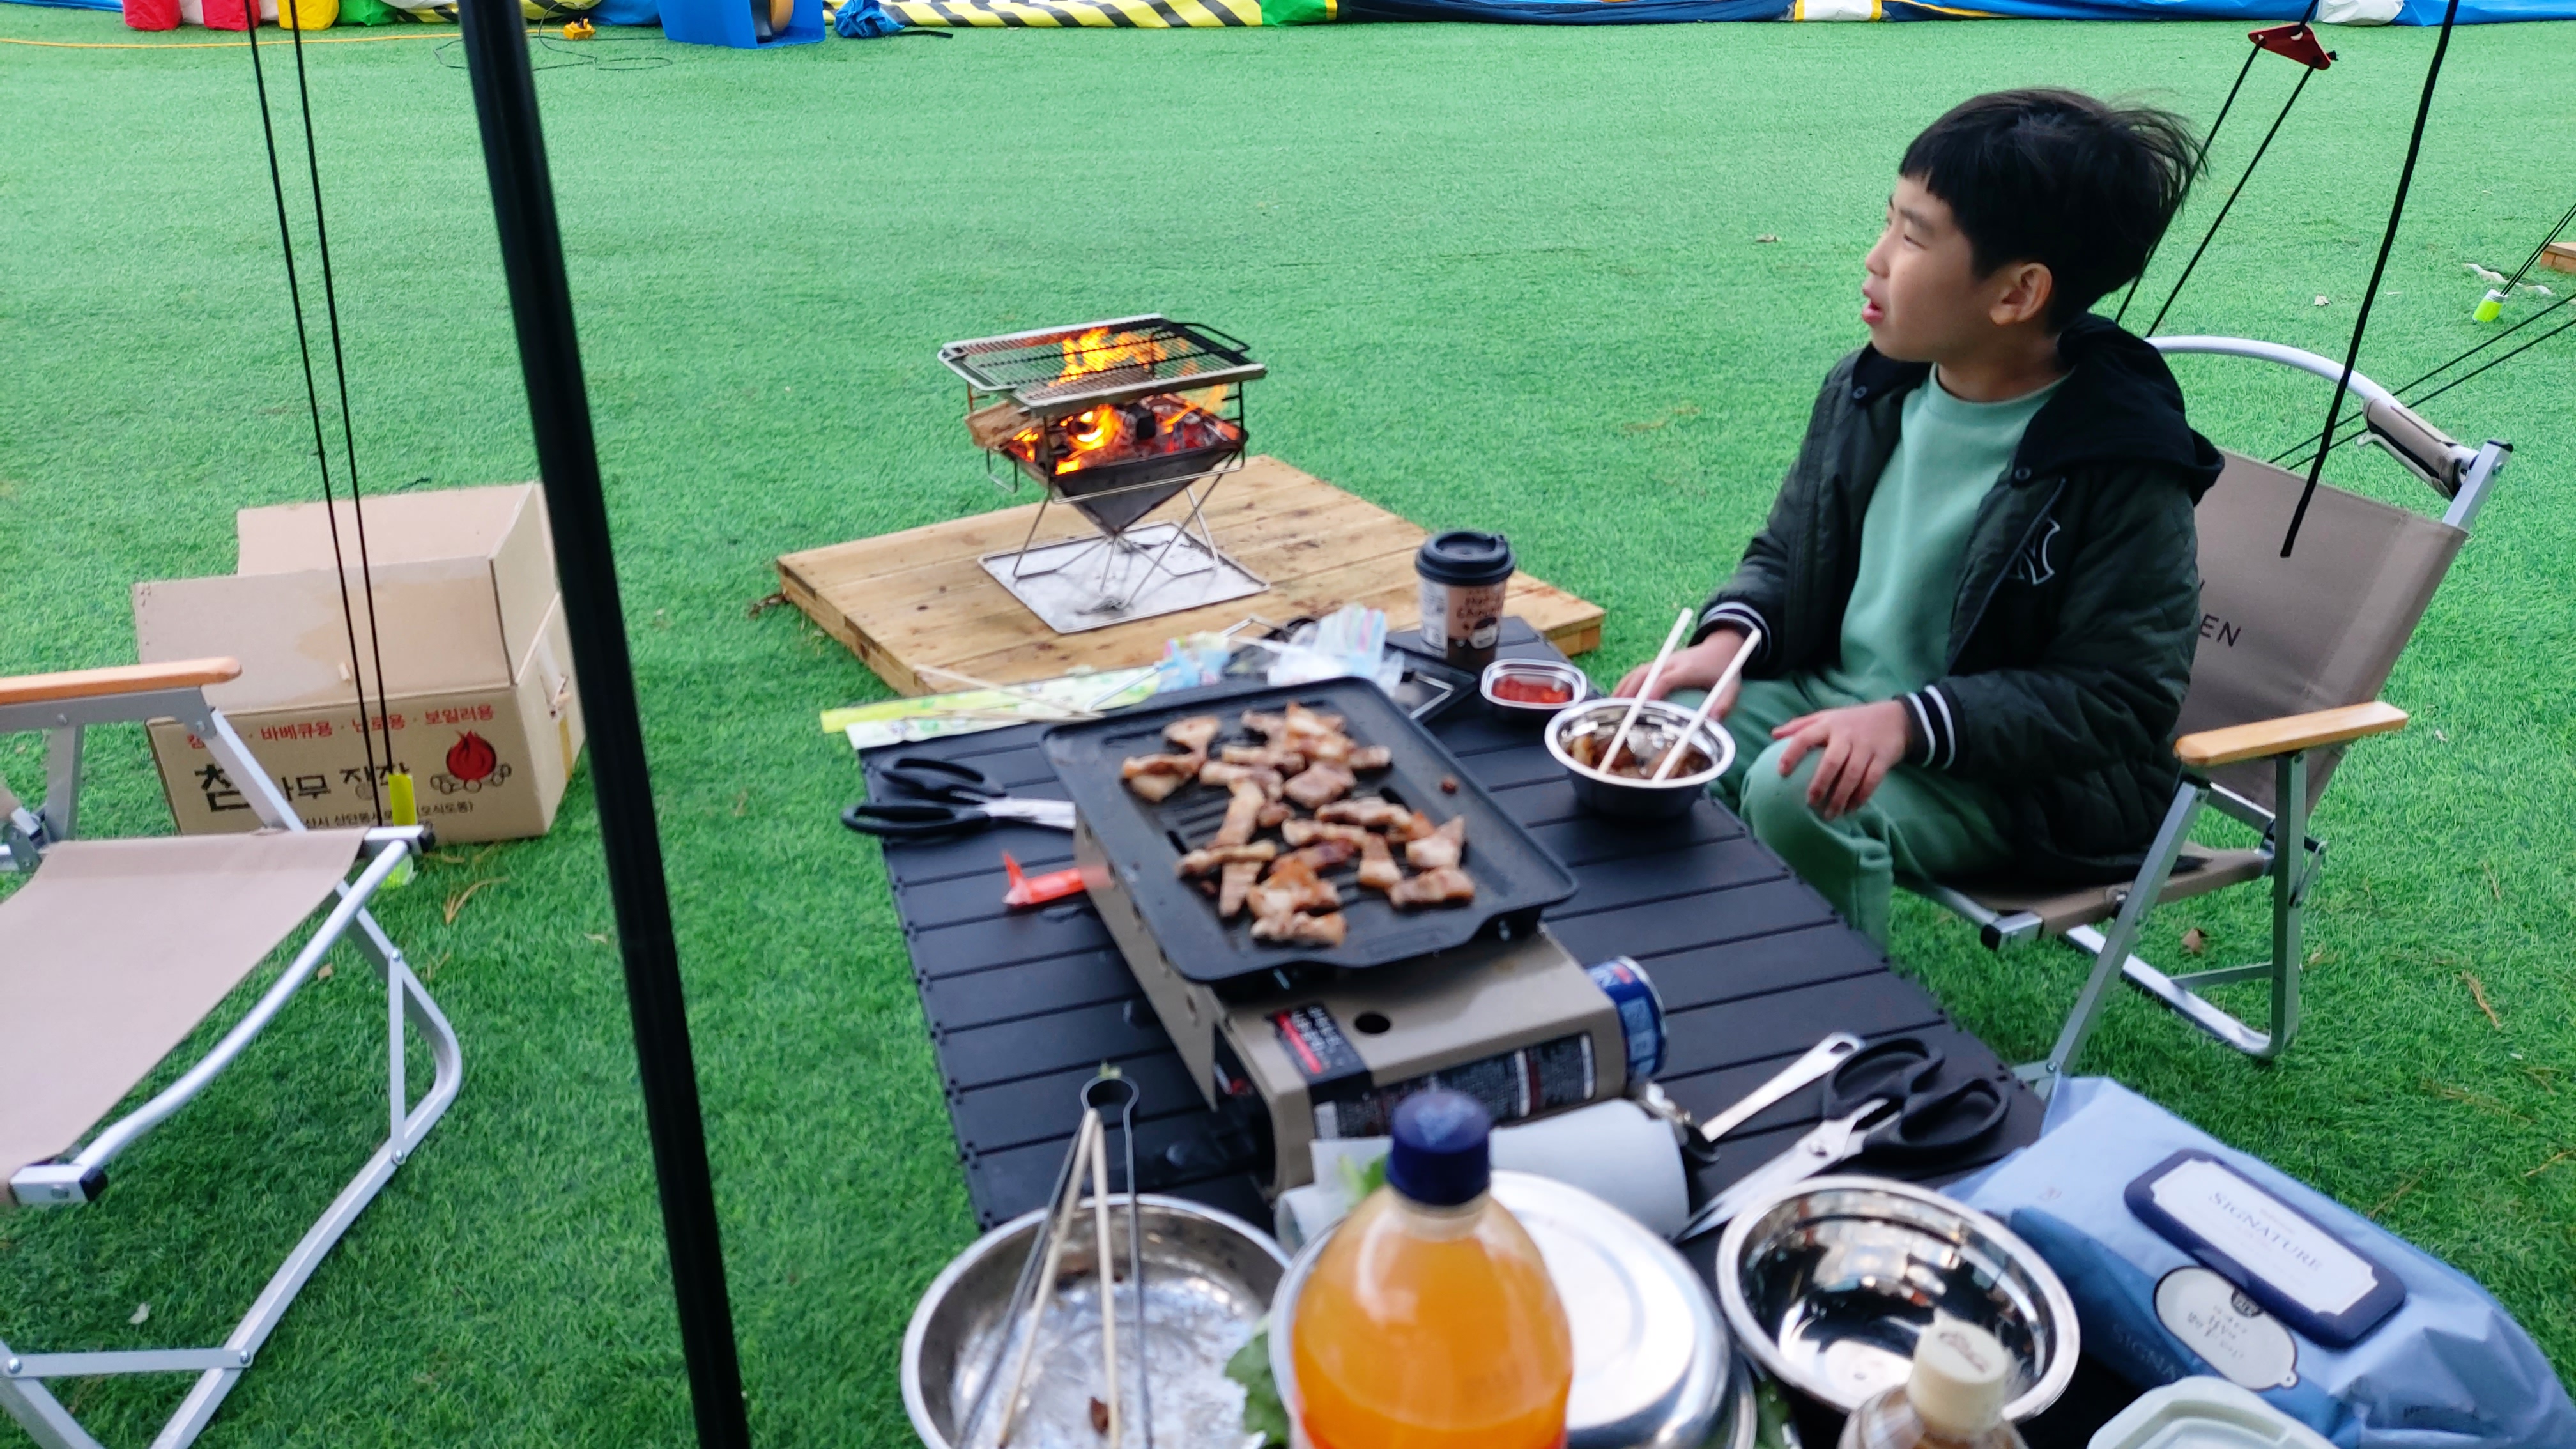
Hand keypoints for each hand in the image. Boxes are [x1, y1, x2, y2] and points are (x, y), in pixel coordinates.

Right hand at [1614, 629, 1748, 715]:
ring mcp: (1662, 660)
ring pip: (1636, 673)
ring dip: (1622, 689)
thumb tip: (1713, 723)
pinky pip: (1636, 672)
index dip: (1653, 690)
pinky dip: (1624, 685)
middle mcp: (1671, 662)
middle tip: (1617, 714)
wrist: (1721, 646)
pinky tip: (1615, 700)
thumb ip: (1724, 704)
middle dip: (1629, 693)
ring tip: (1610, 709)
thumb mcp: (1732, 687)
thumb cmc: (1725, 670)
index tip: (1643, 707)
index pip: (1666, 678)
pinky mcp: (1658, 662)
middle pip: (1644, 675)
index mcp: (1687, 668)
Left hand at [1770, 700, 1911, 819]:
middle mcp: (1847, 734)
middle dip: (1820, 785)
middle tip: (1810, 803)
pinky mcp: (1883, 757)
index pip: (1805, 736)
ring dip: (1840, 797)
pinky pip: (1872, 781)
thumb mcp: (1827, 716)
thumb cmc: (1853, 721)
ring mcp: (1866, 746)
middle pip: (1831, 762)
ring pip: (1852, 775)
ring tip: (1830, 814)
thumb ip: (1801, 725)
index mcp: (1828, 724)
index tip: (1781, 772)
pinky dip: (1861, 797)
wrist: (1896, 718)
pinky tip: (1850, 809)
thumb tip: (1773, 734)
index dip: (1792, 753)